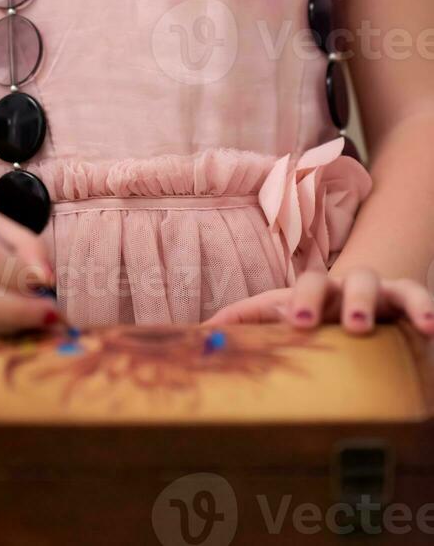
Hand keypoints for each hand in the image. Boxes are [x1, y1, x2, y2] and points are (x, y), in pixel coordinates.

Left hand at [201, 267, 433, 335]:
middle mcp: (346, 285)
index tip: (295, 324)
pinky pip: (420, 299)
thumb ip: (249, 320)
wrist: (356, 294)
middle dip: (344, 300)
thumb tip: (201, 331)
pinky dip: (427, 309)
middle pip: (345, 281)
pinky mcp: (407, 303)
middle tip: (347, 324)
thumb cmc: (313, 309)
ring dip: (394, 302)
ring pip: (388, 286)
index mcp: (314, 290)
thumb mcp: (283, 311)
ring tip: (408, 324)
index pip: (303, 287)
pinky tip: (433, 328)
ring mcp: (380, 292)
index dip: (299, 302)